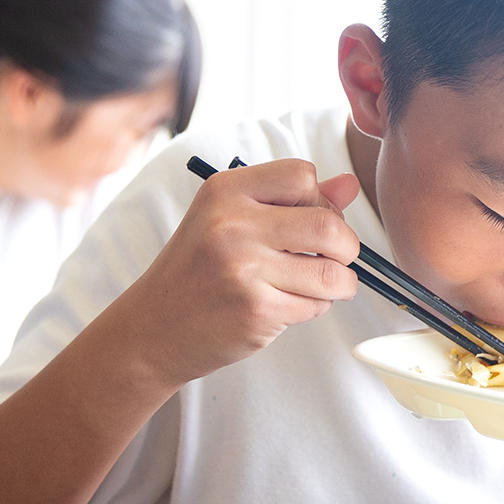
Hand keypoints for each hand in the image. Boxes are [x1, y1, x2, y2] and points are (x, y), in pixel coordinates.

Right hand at [113, 159, 362, 389]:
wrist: (153, 328)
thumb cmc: (197, 269)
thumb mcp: (230, 219)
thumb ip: (291, 200)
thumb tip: (350, 184)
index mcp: (225, 192)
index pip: (302, 175)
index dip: (320, 200)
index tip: (314, 220)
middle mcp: (232, 225)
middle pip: (328, 224)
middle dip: (346, 245)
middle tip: (338, 256)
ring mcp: (244, 270)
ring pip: (331, 271)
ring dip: (340, 281)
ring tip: (323, 283)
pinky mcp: (257, 312)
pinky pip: (316, 305)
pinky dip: (316, 305)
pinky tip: (290, 302)